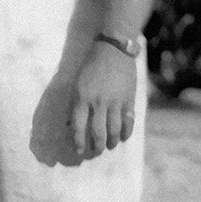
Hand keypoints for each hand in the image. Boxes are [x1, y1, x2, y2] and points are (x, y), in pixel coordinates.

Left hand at [69, 40, 138, 158]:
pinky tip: (124, 137)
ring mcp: (115, 102)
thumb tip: (71, 123)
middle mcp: (98, 103)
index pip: (78, 126)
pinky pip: (128, 121)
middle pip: (98, 132)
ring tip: (110, 146)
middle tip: (96, 151)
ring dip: (112, 142)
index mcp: (82, 98)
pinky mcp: (129, 99)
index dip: (79, 141)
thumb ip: (76, 103)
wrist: (113, 50)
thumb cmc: (91, 66)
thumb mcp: (77, 83)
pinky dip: (127, 132)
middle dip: (97, 146)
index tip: (79, 151)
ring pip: (114, 130)